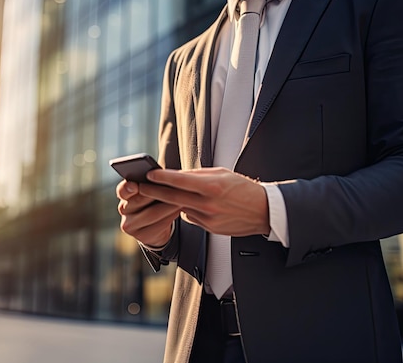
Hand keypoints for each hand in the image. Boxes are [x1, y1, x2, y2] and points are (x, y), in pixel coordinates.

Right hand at [116, 180, 179, 247]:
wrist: (155, 227)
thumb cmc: (154, 201)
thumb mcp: (150, 191)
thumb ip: (150, 183)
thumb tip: (162, 174)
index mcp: (124, 194)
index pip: (122, 190)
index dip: (127, 188)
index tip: (135, 185)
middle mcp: (123, 209)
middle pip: (138, 201)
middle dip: (157, 193)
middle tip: (173, 187)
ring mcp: (130, 225)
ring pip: (151, 214)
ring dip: (168, 205)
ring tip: (182, 199)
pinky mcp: (141, 236)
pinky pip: (158, 225)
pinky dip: (170, 216)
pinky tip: (180, 210)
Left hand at [141, 167, 269, 236]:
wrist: (263, 211)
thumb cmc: (242, 188)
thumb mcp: (221, 174)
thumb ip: (198, 175)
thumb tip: (176, 175)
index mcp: (212, 186)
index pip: (180, 181)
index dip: (162, 177)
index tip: (149, 174)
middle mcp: (208, 203)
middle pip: (173, 198)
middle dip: (154, 192)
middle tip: (139, 187)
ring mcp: (208, 218)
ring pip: (181, 208)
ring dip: (172, 201)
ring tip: (164, 193)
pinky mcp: (209, 228)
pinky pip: (191, 217)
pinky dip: (188, 210)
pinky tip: (195, 204)